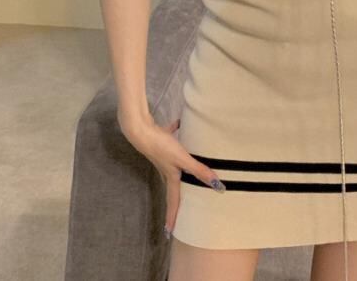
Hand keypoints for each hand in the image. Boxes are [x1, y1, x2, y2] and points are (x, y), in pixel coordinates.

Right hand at [120, 115, 226, 236]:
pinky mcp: (161, 142)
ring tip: (186, 175)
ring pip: (174, 166)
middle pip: (174, 186)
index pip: (173, 201)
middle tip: (180, 209)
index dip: (173, 217)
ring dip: (180, 172)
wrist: (140, 130)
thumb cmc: (161, 146)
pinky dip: (176, 135)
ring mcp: (162, 156)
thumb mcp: (182, 159)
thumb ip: (199, 170)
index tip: (170, 232)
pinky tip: (181, 124)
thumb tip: (216, 185)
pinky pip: (172, 141)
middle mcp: (166, 169)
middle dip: (177, 198)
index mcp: (171, 177)